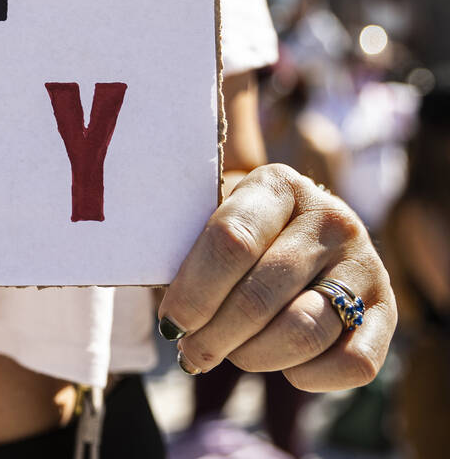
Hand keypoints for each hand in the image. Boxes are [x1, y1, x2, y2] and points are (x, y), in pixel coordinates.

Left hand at [158, 164, 395, 391]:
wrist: (301, 230)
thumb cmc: (240, 231)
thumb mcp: (214, 220)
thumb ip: (190, 254)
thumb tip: (173, 318)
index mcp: (277, 185)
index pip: (230, 242)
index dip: (194, 292)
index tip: (171, 323)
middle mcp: (330, 218)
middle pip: (260, 295)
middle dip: (214, 335)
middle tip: (190, 352)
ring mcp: (365, 263)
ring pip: (302, 331)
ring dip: (253, 356)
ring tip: (229, 353)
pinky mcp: (388, 309)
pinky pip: (352, 363)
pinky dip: (308, 375)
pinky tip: (282, 363)